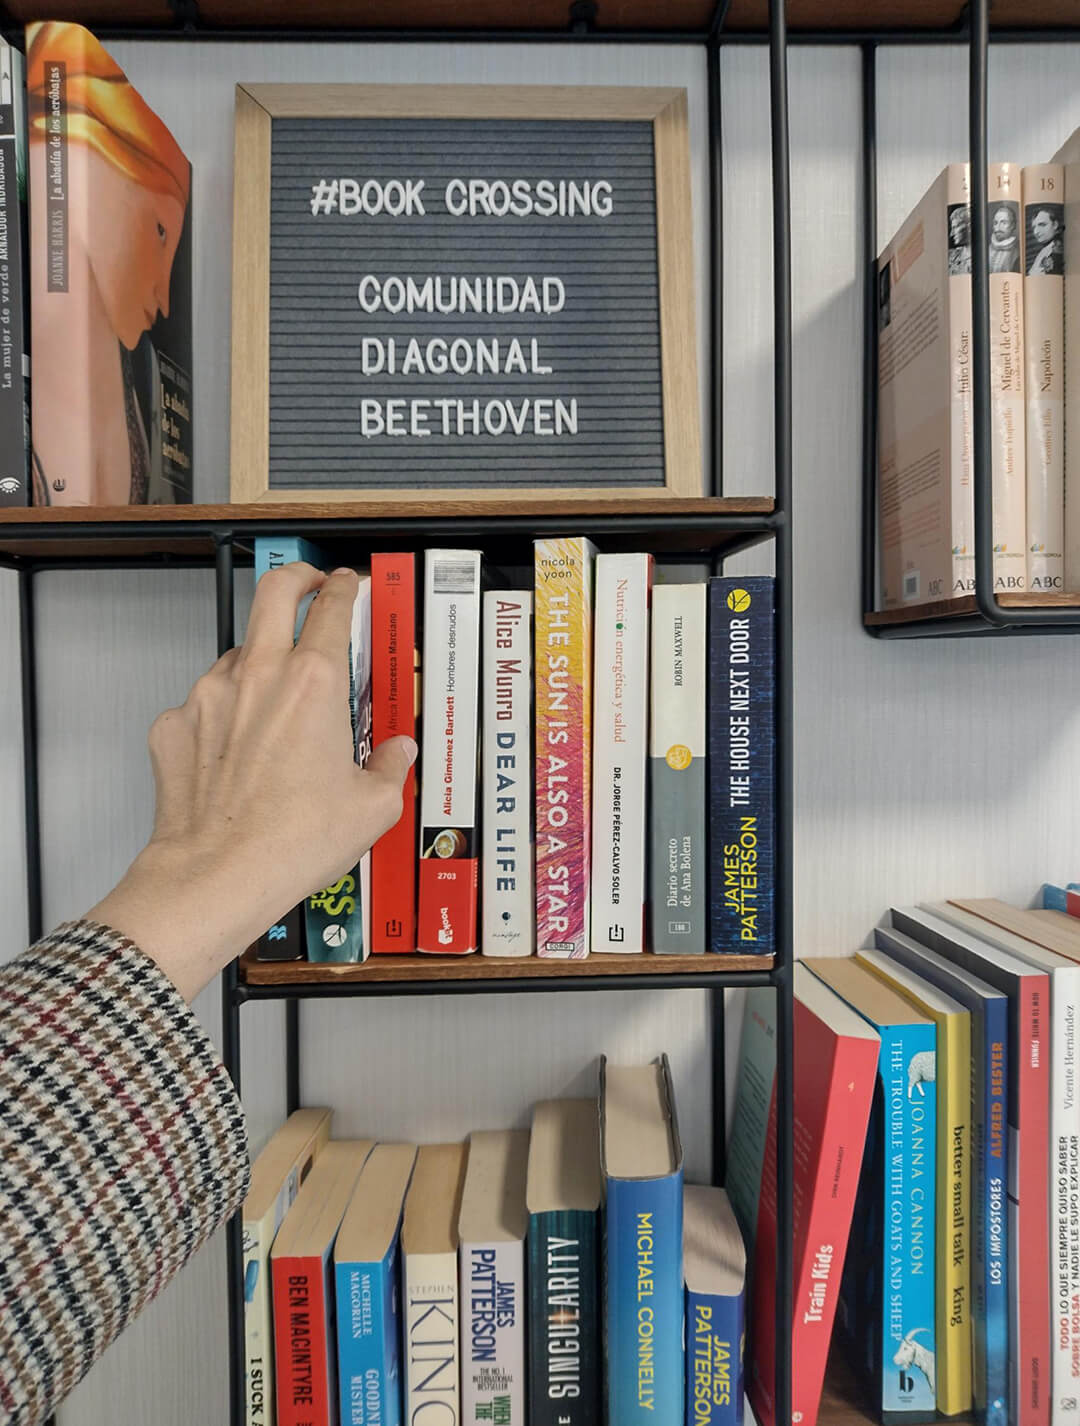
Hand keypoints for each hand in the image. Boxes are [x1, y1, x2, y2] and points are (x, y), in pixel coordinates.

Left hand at [89, 564, 416, 1001]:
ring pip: (236, 654)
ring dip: (259, 662)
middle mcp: (259, 676)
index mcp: (314, 683)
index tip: (345, 585)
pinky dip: (223, 716)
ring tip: (276, 704)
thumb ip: (391, 767)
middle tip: (308, 586)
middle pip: (273, 592)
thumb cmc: (291, 842)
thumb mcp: (372, 808)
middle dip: (295, 578)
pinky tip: (238, 754)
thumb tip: (397, 754)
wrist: (217, 875)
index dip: (342, 587)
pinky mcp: (175, 724)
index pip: (331, 607)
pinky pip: (203, 704)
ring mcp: (209, 696)